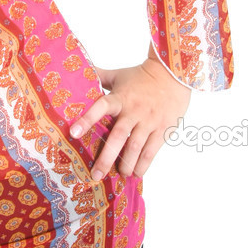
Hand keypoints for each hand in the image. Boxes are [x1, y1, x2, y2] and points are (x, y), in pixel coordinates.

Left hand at [68, 43, 191, 180]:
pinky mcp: (163, 130)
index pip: (101, 107)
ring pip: (135, 148)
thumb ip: (99, 76)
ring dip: (125, 165)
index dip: (87, 119)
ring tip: (118, 176)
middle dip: (106, 158)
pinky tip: (136, 173)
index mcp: (120, 98)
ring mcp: (149, 121)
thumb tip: (80, 71)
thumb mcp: (118, 75)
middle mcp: (133, 111)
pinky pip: (152, 151)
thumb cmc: (141, 76)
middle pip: (118, 137)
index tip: (74, 133)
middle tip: (96, 175)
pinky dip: (143, 164)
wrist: (173, 74)